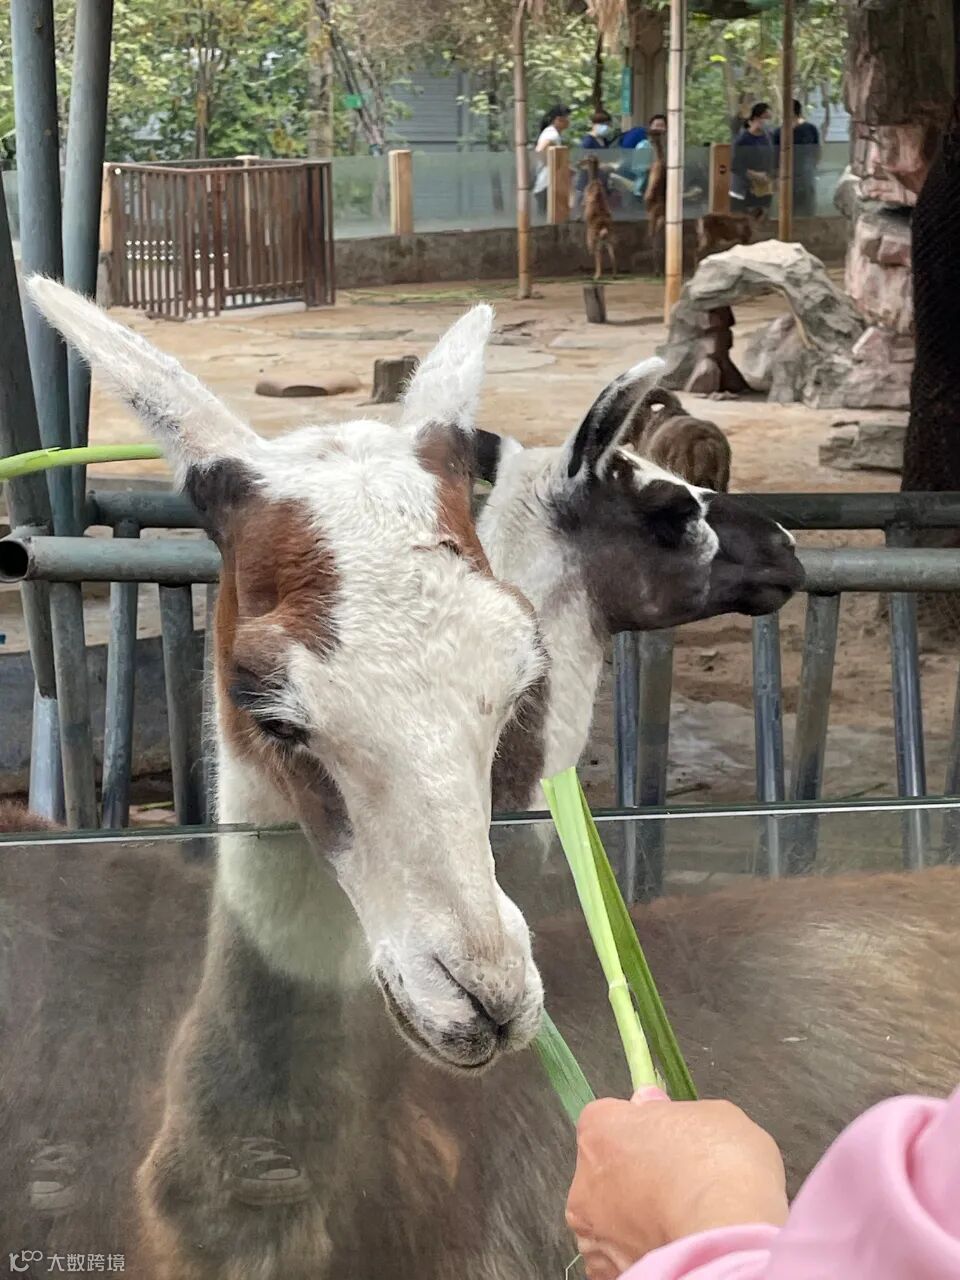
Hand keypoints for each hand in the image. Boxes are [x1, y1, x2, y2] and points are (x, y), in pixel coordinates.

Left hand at [566, 1087, 787, 1279]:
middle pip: (603, 1170)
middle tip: (676, 1185)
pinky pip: (618, 1259)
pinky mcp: (607, 1274)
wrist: (729, 1240)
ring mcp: (592, 1233)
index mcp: (600, 1128)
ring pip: (608, 1219)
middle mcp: (583, 1179)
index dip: (638, 1129)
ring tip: (677, 1222)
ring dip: (632, 1219)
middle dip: (632, 1176)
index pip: (608, 1120)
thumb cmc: (721, 1168)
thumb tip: (650, 1104)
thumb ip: (669, 1111)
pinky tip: (672, 1248)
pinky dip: (640, 1254)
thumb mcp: (711, 1115)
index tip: (665, 1140)